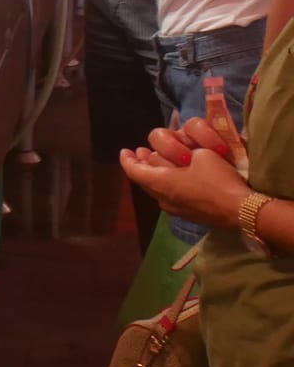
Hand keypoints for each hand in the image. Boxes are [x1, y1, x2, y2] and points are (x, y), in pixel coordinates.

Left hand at [120, 123, 250, 229]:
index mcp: (161, 184)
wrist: (241, 210)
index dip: (127, 160)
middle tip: (142, 152)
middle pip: (145, 180)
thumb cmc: (219, 180)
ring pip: (157, 189)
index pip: (134, 171)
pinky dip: (168, 185)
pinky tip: (177, 178)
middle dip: (143, 164)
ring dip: (156, 174)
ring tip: (158, 162)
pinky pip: (171, 197)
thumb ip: (184, 153)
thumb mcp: (202, 155)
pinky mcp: (188, 215)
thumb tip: (179, 159)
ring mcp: (175, 210)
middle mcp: (162, 199)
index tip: (125, 150)